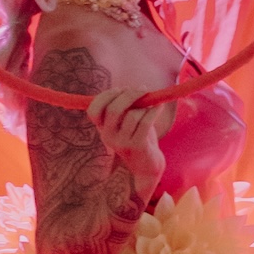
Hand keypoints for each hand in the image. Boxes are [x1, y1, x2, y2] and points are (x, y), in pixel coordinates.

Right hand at [88, 85, 166, 202]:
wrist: (147, 165)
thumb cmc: (137, 137)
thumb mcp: (126, 121)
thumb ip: (126, 106)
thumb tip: (135, 88)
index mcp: (102, 128)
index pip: (93, 110)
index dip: (106, 96)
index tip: (120, 89)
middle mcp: (108, 136)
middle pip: (114, 109)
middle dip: (130, 94)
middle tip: (142, 89)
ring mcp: (122, 143)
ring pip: (133, 114)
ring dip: (145, 106)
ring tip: (151, 107)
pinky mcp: (137, 146)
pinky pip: (146, 122)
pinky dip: (154, 111)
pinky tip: (160, 106)